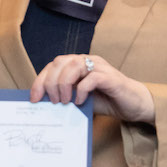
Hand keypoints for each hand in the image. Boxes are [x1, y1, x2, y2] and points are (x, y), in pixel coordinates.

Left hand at [29, 53, 154, 122]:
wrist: (133, 105)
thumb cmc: (105, 100)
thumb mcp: (79, 98)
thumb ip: (64, 96)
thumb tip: (42, 103)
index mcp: (77, 64)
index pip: (52, 66)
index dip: (40, 81)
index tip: (34, 99)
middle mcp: (87, 61)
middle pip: (59, 63)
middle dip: (50, 83)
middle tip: (51, 101)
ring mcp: (99, 67)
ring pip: (73, 66)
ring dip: (63, 85)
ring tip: (64, 101)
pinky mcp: (110, 77)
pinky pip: (91, 78)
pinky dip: (81, 90)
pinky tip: (80, 102)